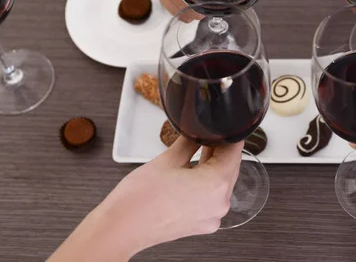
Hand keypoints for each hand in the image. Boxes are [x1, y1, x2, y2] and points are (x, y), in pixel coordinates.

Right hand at [100, 138, 242, 253]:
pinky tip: (194, 172)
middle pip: (231, 167)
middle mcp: (220, 203)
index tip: (223, 127)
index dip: (229, 135)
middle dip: (221, 150)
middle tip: (208, 135)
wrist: (121, 229)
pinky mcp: (203, 224)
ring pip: (222, 183)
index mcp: (215, 185)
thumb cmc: (139, 199)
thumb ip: (191, 141)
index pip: (234, 151)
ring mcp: (212, 217)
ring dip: (214, 166)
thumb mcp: (168, 159)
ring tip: (199, 151)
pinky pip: (213, 198)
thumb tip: (200, 132)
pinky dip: (207, 184)